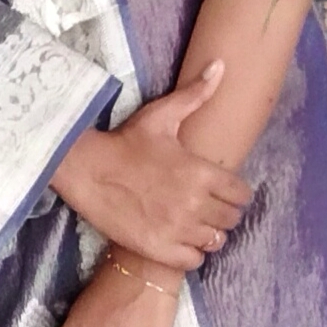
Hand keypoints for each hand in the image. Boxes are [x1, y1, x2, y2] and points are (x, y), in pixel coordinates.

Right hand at [48, 61, 249, 271]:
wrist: (85, 169)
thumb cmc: (126, 141)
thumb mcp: (162, 115)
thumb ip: (196, 94)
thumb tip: (221, 65)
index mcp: (200, 172)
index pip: (241, 194)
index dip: (235, 193)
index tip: (224, 191)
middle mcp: (194, 203)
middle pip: (231, 219)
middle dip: (224, 213)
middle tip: (208, 207)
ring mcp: (177, 229)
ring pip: (215, 242)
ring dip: (209, 234)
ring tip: (195, 225)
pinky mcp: (158, 249)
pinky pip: (194, 261)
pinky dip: (191, 253)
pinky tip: (180, 240)